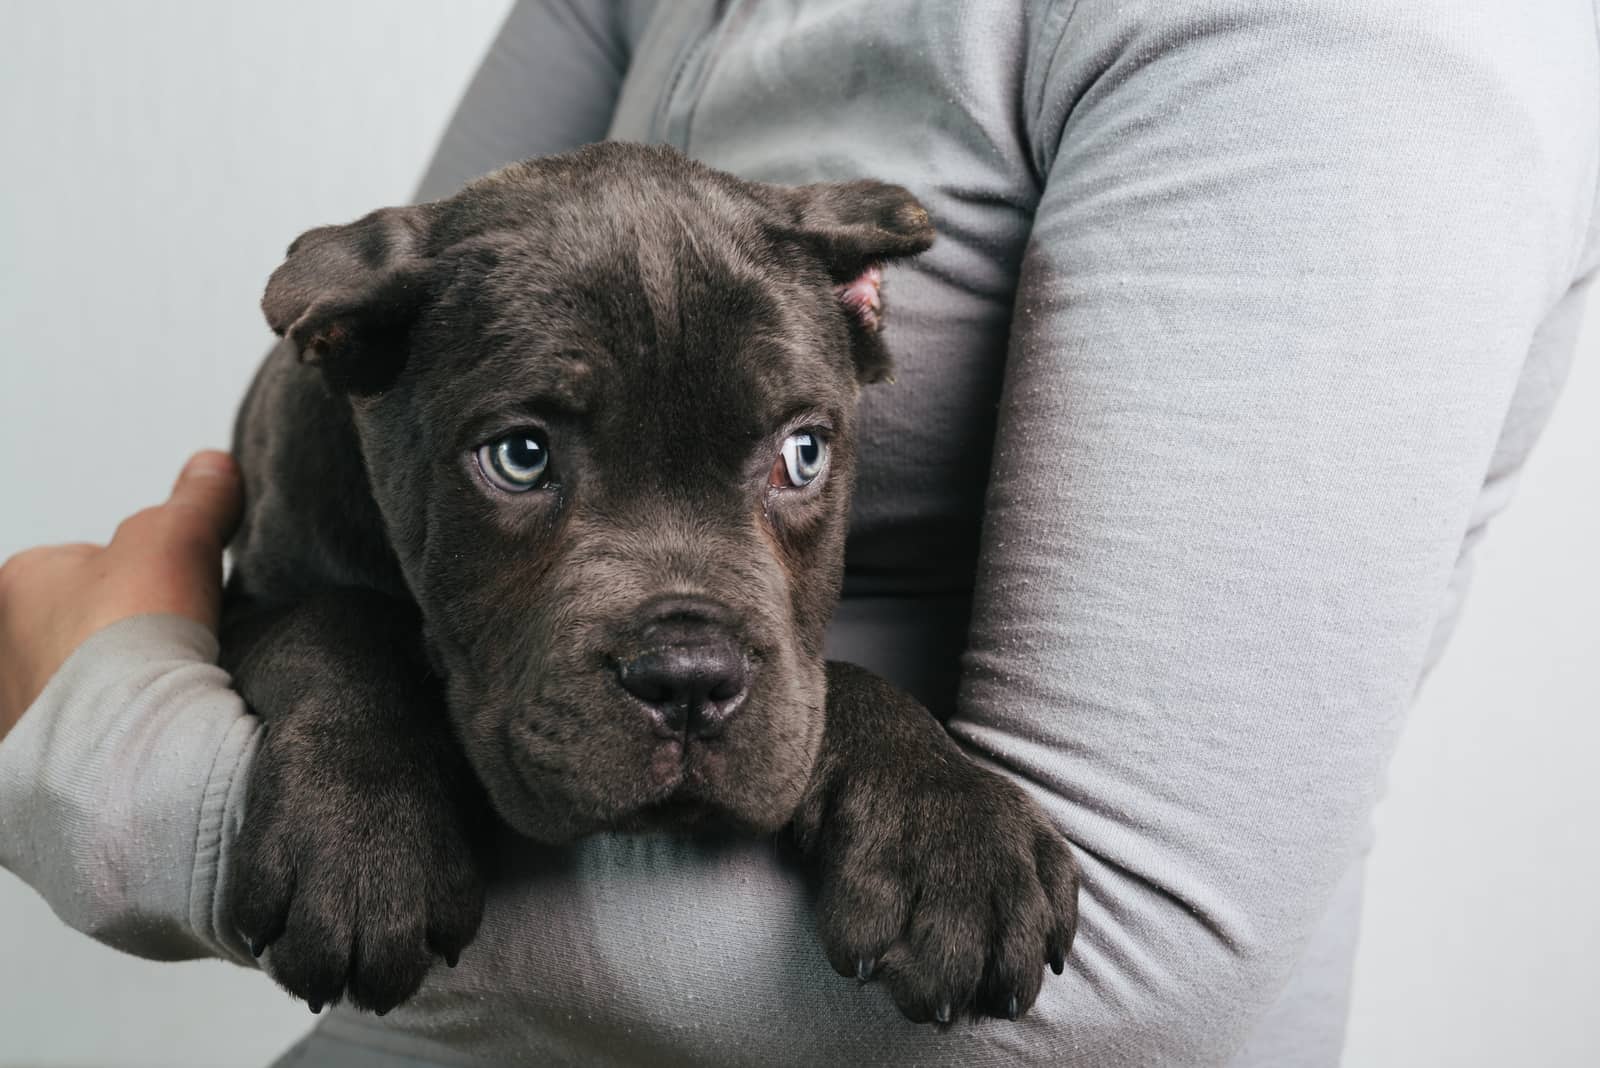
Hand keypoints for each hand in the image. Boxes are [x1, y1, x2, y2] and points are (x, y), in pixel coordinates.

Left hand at [0, 450, 241, 737]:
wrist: (129, 751)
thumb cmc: (128, 644)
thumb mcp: (176, 538)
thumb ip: (196, 499)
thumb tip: (212, 468)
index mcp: (17, 581)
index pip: (87, 560)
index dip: (145, 572)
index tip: (180, 591)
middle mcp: (1, 647)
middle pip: (82, 623)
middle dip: (124, 632)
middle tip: (177, 643)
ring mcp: (15, 709)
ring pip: (83, 683)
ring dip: (121, 687)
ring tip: (170, 693)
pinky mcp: (36, 766)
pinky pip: (88, 739)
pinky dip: (120, 735)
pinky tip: (154, 734)